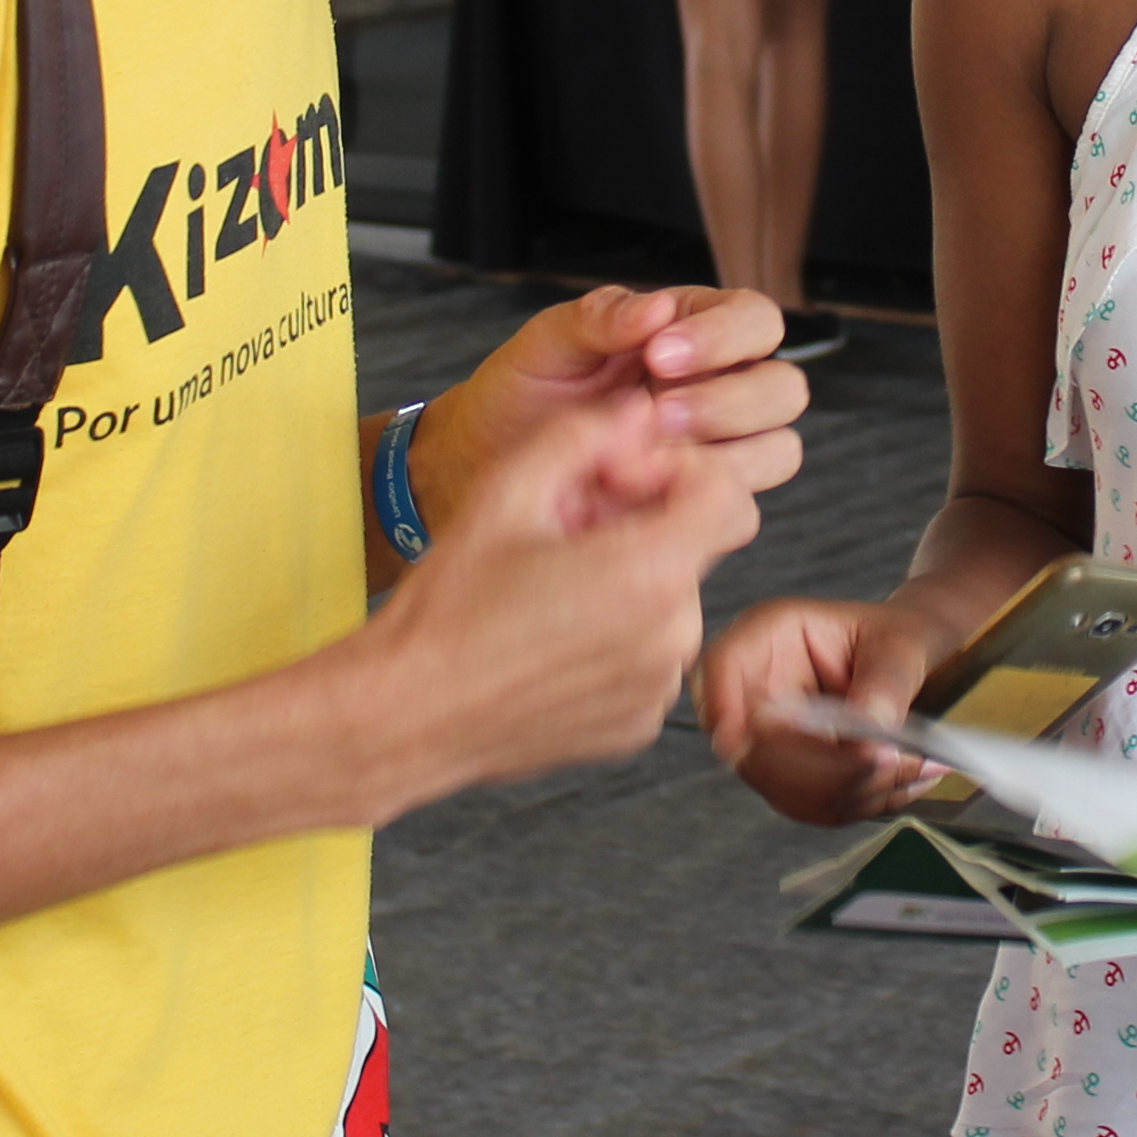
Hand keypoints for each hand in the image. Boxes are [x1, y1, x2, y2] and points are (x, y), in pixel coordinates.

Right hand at [355, 377, 764, 800]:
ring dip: (628, 586)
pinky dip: (616, 642)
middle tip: (565, 535)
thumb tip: (638, 412)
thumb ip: (584, 435)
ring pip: (671, 607)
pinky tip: (551, 640)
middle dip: (642, 530)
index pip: (729, 498)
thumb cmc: (448, 610)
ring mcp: (658, 687)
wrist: (406, 715)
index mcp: (649, 572)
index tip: (622, 484)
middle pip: (692, 551)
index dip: (681, 475)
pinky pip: (649, 661)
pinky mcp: (639, 724)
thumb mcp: (506, 494)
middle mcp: (671, 636)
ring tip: (549, 591)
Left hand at [416, 283, 805, 541]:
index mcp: (692, 333)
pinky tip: (648, 494)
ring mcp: (714, 452)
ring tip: (652, 455)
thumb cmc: (518, 395)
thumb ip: (599, 318)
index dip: (724, 336)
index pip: (755, 319)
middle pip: (783, 389)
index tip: (659, 354)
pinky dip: (706, 502)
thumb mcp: (546, 343)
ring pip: (779, 449)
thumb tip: (656, 310)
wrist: (480, 468)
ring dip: (726, 453)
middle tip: (658, 412)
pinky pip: (743, 510)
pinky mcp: (698, 506)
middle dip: (728, 400)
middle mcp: (716, 390)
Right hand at [702, 594, 946, 823]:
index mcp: (768, 635)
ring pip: (783, 786)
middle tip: (890, 760)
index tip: (742, 741)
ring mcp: (767, 739)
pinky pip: (812, 805)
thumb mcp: (900, 646)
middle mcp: (755, 689)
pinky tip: (903, 780)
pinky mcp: (790, 775)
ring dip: (851, 790)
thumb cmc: (895, 638)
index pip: (721, 666)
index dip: (721, 703)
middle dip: (824, 768)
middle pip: (751, 746)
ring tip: (914, 767)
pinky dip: (859, 802)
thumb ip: (885, 685)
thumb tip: (870, 736)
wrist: (905, 663)